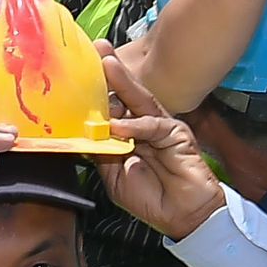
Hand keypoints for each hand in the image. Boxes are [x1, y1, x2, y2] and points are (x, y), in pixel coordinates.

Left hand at [93, 51, 223, 239]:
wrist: (185, 217)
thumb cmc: (150, 198)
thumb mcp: (114, 175)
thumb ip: (102, 151)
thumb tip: (84, 131)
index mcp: (127, 132)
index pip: (111, 104)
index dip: (97, 88)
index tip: (81, 68)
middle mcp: (142, 123)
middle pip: (124, 93)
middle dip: (109, 72)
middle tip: (96, 50)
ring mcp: (160, 125)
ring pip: (139, 99)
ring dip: (122, 82)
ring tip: (107, 64)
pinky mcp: (175, 132)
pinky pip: (152, 125)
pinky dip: (135, 126)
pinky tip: (119, 126)